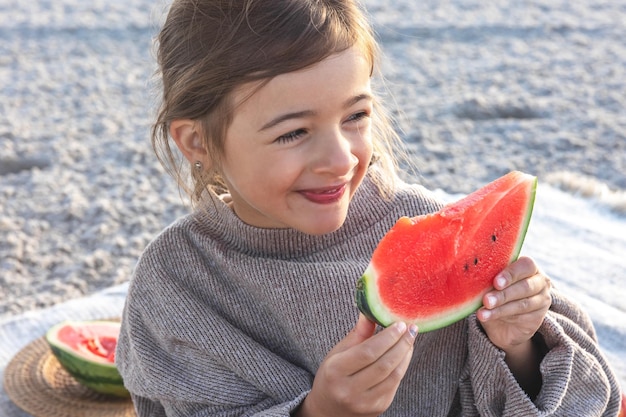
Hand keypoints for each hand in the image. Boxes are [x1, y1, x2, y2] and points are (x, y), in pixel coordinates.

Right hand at [296, 315, 416, 416]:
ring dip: (406, 355)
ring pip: (393, 376)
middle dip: (401, 344)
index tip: (399, 324)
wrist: (328, 410)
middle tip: (411, 329)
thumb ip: (358, 333)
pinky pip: (394, 385)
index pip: (367, 352)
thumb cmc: (332, 375)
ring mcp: (364, 403)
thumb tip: (372, 310)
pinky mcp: (377, 408)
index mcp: (335, 372)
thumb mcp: (338, 352)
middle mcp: (348, 391)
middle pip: (383, 364)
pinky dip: (402, 367)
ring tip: (411, 339)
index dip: (387, 337)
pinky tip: (404, 355)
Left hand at [477, 256, 550, 350]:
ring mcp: (542, 298)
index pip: (526, 265)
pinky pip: (522, 316)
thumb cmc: (496, 293)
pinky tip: (487, 316)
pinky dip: (501, 316)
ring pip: (523, 303)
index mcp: (528, 266)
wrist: (505, 323)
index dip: (511, 273)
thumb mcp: (492, 284)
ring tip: (482, 312)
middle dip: (504, 294)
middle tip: (486, 300)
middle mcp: (539, 280)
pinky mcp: (539, 316)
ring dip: (500, 308)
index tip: (495, 282)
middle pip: (525, 286)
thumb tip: (470, 274)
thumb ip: (489, 277)